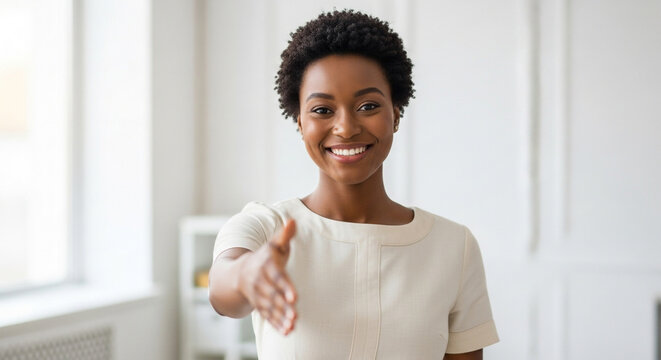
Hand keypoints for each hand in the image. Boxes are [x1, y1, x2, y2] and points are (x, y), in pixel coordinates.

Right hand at [238, 219, 297, 334]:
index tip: (295, 296)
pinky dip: (276, 324)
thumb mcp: (272, 245)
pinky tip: (287, 331)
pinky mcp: (259, 306)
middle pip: (274, 296)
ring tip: (293, 325)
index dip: (286, 287)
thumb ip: (284, 235)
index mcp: (267, 267)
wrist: (238, 273)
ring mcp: (259, 296)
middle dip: (284, 306)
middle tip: (295, 315)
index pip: (278, 277)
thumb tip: (293, 221)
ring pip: (270, 308)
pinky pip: (267, 316)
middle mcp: (261, 283)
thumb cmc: (264, 258)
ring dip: (281, 317)